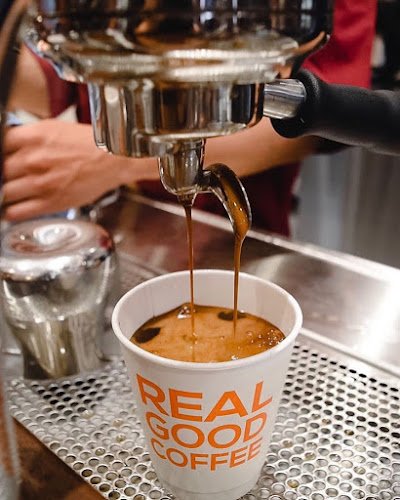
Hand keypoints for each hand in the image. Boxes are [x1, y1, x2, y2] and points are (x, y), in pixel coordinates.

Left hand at [2, 120, 158, 220]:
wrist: (113, 159)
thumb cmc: (88, 145)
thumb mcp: (53, 129)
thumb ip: (28, 138)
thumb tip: (9, 145)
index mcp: (33, 137)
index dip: (0, 156)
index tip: (4, 162)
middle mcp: (34, 160)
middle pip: (0, 172)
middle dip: (4, 176)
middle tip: (9, 178)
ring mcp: (41, 183)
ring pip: (5, 193)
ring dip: (6, 195)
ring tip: (10, 194)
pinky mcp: (51, 202)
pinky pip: (17, 212)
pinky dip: (11, 212)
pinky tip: (14, 208)